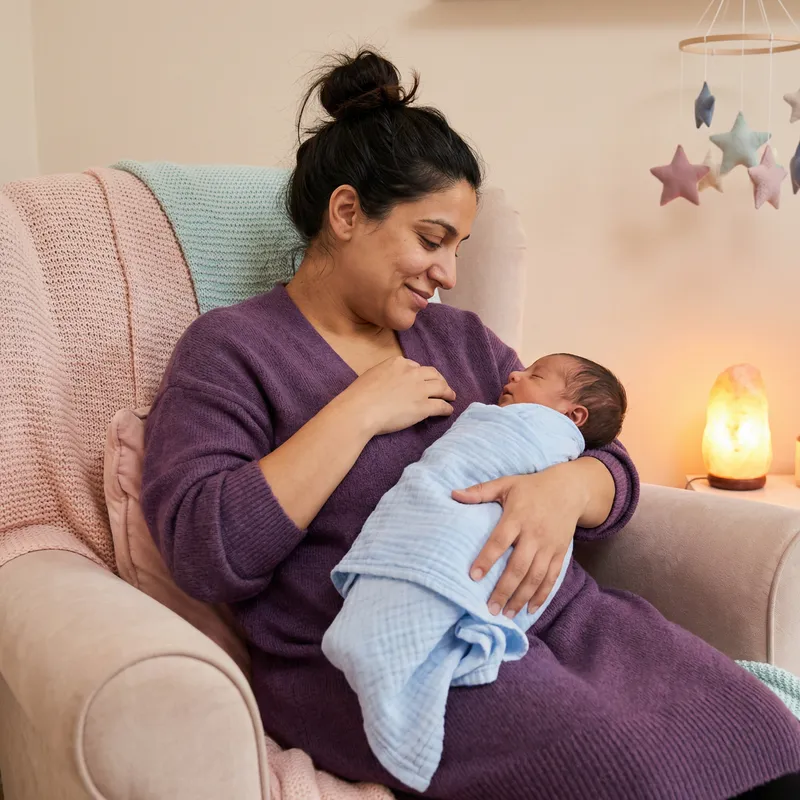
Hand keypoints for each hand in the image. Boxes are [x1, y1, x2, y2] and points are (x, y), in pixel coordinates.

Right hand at [344, 356, 455, 435]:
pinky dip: (447, 408)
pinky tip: (448, 411)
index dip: (421, 374)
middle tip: (442, 386)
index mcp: (398, 363)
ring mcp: (420, 390)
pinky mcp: (424, 407)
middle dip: (439, 380)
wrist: (361, 409)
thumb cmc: (359, 395)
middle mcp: (412, 373)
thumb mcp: (372, 375)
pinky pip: (441, 406)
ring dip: (448, 392)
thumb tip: (388, 383)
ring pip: (441, 387)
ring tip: (451, 397)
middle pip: (432, 374)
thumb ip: (385, 375)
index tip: (422, 380)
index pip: (416, 366)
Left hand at [451, 462, 587, 617]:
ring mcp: (549, 546)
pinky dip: (542, 595)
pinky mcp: (560, 553)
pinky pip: (551, 577)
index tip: (474, 576)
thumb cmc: (532, 487)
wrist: (569, 489)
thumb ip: (480, 491)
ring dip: (521, 597)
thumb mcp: (506, 484)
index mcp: (517, 517)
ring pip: (535, 577)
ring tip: (507, 614)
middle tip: (490, 609)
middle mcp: (534, 534)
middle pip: (519, 566)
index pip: (500, 541)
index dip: (487, 559)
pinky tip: (530, 609)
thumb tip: (453, 494)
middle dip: (504, 589)